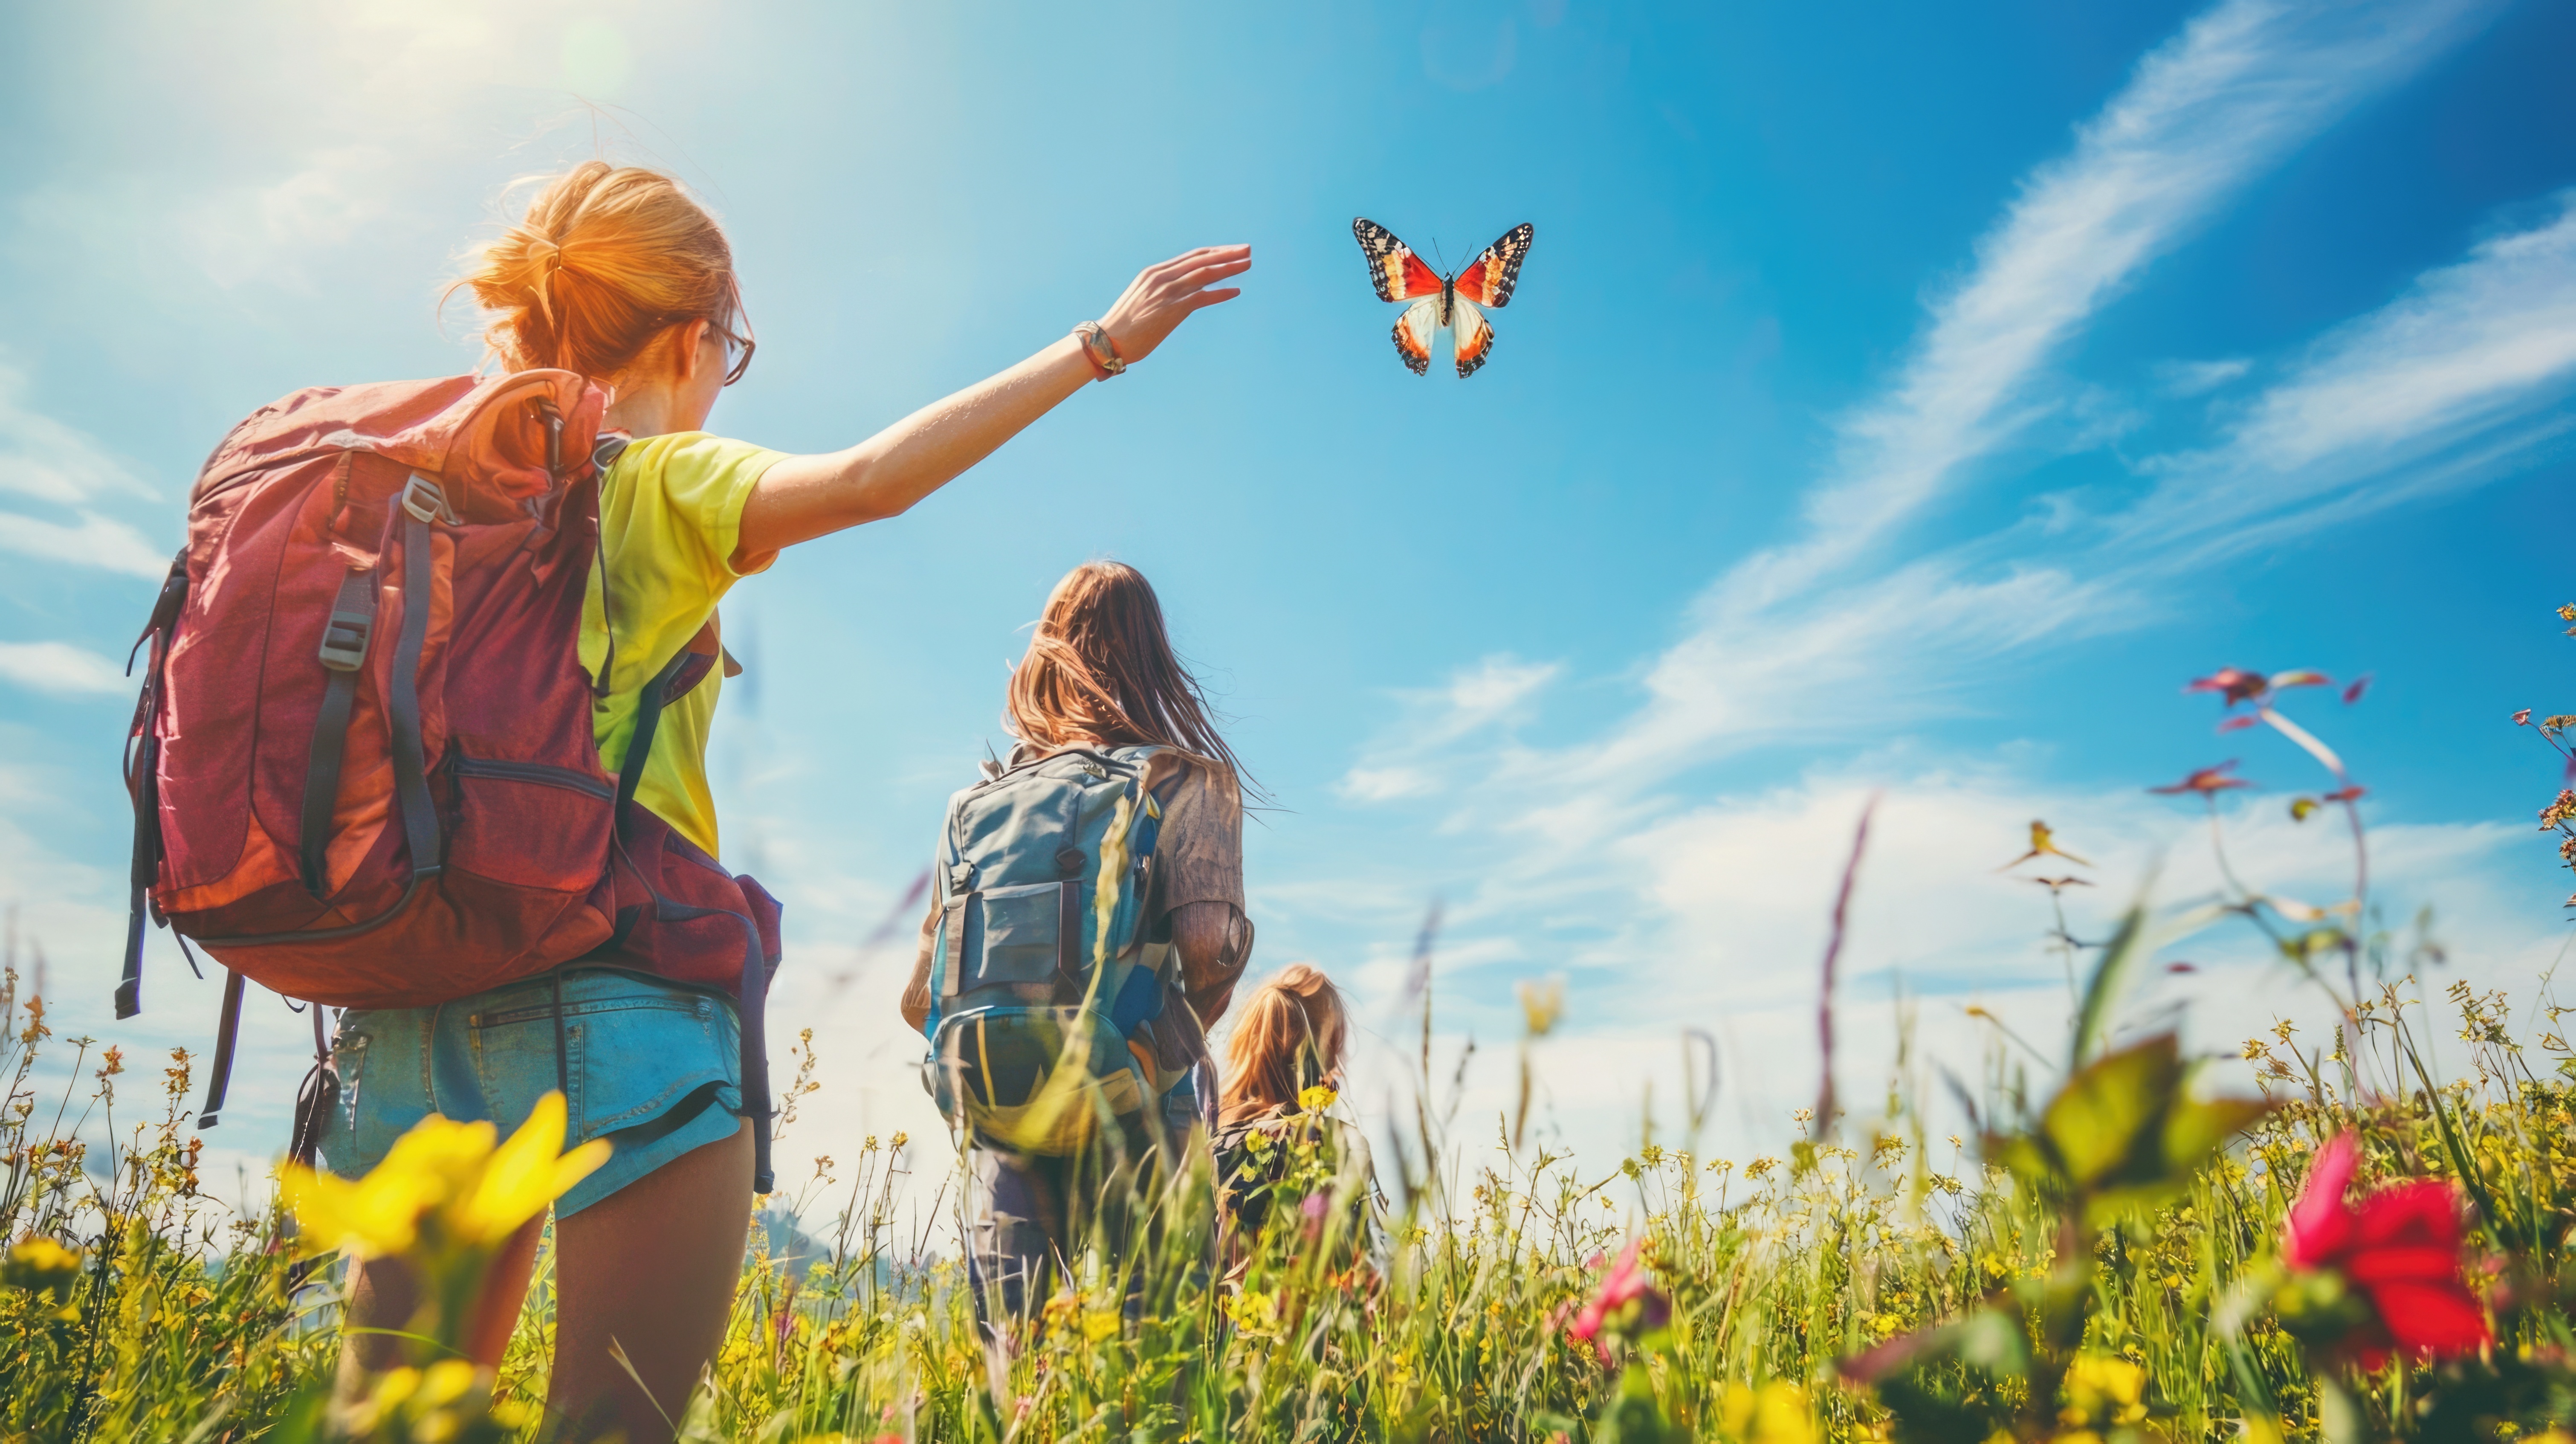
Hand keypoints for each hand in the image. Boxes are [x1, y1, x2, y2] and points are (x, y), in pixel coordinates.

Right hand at [1096, 245, 1249, 365]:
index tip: (1230, 250)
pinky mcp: (1171, 309)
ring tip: (1247, 263)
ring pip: (1205, 273)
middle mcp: (1162, 277)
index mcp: (1154, 272)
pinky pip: (1202, 297)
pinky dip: (1220, 293)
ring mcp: (1167, 292)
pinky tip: (1235, 291)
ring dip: (1229, 267)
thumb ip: (1161, 292)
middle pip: (1201, 259)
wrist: (1107, 340)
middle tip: (1247, 250)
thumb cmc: (1124, 326)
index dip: (1214, 252)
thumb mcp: (1144, 300)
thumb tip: (1181, 294)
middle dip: (1226, 253)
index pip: (1191, 257)